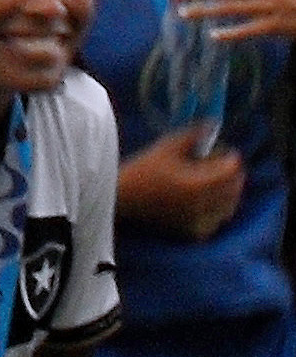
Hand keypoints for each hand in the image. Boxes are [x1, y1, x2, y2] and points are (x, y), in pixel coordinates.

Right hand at [117, 127, 243, 239]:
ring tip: (217, 183)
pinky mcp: (192, 231)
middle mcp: (203, 205)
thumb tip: (214, 125)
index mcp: (199, 184)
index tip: (224, 151)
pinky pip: (217, 222)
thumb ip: (193, 135)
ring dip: (229, 194)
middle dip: (233, 175)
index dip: (231, 158)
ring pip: (229, 208)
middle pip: (235, 189)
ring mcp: (199, 221)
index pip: (232, 170)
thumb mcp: (167, 147)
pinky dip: (218, 212)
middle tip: (222, 164)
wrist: (121, 197)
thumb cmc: (143, 169)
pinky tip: (207, 203)